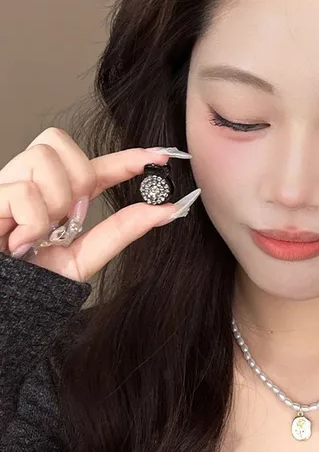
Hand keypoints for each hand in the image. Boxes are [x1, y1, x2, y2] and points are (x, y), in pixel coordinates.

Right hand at [0, 127, 198, 282]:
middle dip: (77, 176)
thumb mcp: (83, 258)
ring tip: (38, 232)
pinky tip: (20, 242)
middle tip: (70, 215)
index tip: (160, 157)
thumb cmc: (30, 286)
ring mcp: (2, 188)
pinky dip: (32, 221)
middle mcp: (27, 183)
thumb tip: (167, 209)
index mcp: (54, 196)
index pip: (93, 165)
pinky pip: (22, 191)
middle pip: (58, 140)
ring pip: (41, 157)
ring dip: (53, 200)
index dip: (127, 156)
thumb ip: (122, 230)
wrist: (0, 312)